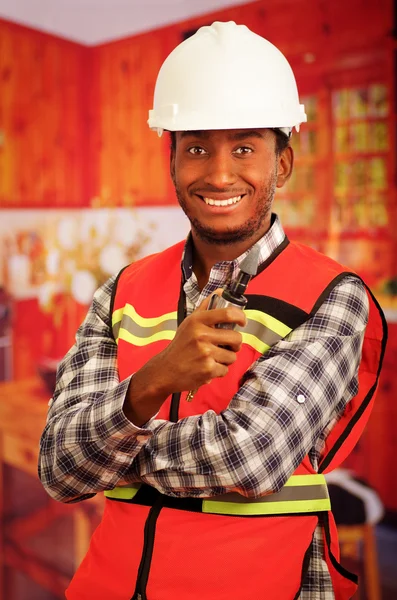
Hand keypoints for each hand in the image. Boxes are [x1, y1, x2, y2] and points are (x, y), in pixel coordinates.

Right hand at [124, 291, 245, 425]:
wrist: (166, 370)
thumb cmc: (181, 345)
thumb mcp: (189, 323)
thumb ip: (206, 307)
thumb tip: (221, 291)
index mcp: (197, 321)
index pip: (227, 313)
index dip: (240, 317)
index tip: (242, 322)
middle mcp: (201, 335)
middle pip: (236, 338)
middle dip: (236, 344)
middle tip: (228, 345)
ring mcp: (205, 353)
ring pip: (232, 356)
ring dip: (226, 359)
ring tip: (213, 357)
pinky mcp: (208, 369)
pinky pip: (226, 369)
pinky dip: (219, 370)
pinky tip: (207, 367)